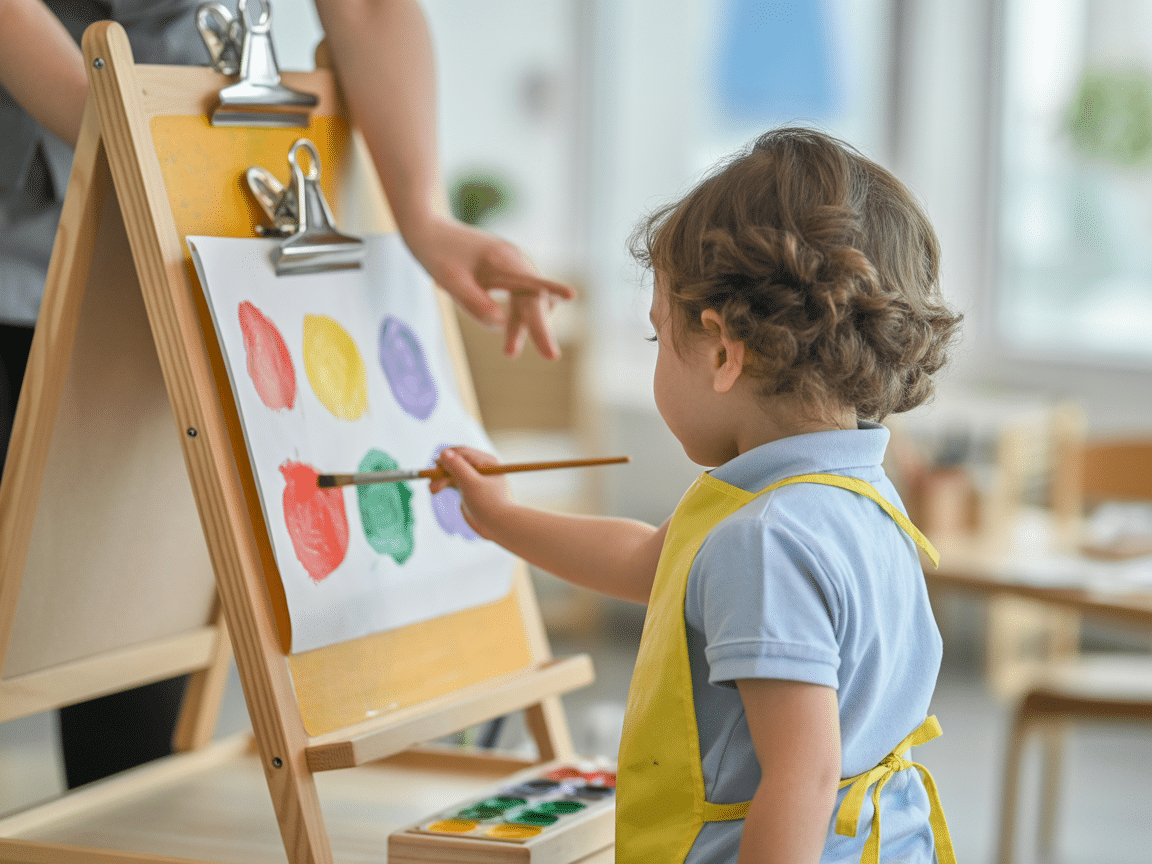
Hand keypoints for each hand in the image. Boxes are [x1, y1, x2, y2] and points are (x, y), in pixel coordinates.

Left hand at [400, 216, 574, 358]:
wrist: (428, 230)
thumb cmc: (436, 253)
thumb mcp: (449, 281)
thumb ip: (474, 302)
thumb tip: (499, 324)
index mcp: (503, 258)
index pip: (530, 286)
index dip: (550, 297)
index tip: (571, 297)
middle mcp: (515, 261)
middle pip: (534, 300)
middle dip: (537, 328)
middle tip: (549, 356)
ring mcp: (513, 268)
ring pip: (527, 303)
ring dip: (521, 327)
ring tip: (510, 352)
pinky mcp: (506, 274)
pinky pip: (518, 300)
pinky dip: (514, 318)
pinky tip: (509, 335)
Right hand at [431, 446, 513, 538]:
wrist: (500, 526)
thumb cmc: (490, 504)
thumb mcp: (472, 483)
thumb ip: (458, 467)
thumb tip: (444, 452)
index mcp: (487, 462)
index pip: (463, 453)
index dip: (448, 458)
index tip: (436, 465)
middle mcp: (481, 468)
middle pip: (456, 463)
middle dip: (442, 471)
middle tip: (431, 479)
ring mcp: (475, 479)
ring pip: (453, 474)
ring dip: (441, 479)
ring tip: (433, 489)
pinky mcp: (470, 491)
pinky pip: (454, 483)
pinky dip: (444, 485)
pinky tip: (436, 490)